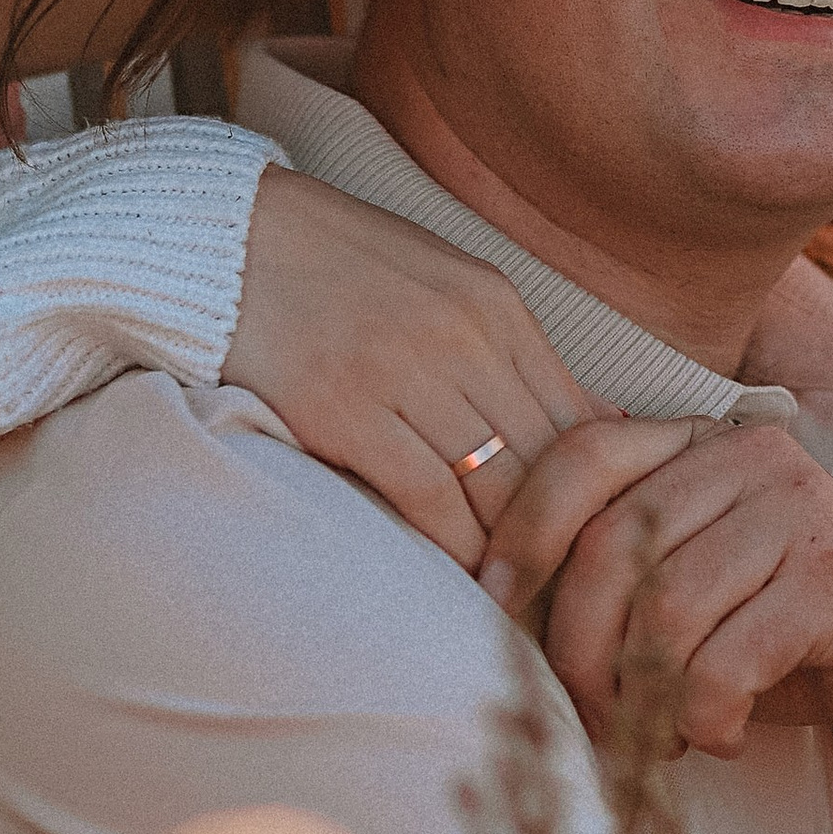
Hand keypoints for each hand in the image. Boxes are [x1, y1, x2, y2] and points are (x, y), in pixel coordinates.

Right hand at [225, 164, 596, 570]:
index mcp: (496, 305)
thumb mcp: (447, 287)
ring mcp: (404, 370)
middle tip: (564, 587)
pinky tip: (456, 574)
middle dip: (562, 531)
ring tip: (518, 596)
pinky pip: (427, 498)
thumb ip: (521, 356)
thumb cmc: (337, 267)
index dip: (595, 494)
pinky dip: (450, 545)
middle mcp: (463, 335)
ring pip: (496, 487)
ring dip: (511, 551)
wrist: (223, 237)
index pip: (579, 420)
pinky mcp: (344, 408)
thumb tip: (609, 423)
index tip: (591, 543)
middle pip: (548, 460)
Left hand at [478, 415, 832, 760]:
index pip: (586, 455)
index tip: (489, 598)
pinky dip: (706, 718)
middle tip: (585, 715)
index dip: (523, 527)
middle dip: (575, 645)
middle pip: (612, 544)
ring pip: (664, 609)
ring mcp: (805, 514)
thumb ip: (626, 567)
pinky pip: (724, 662)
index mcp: (713, 444)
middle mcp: (757, 459)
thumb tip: (493, 601)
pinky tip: (725, 735)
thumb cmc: (798, 636)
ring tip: (659, 735)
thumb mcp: (704, 584)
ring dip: (642, 696)